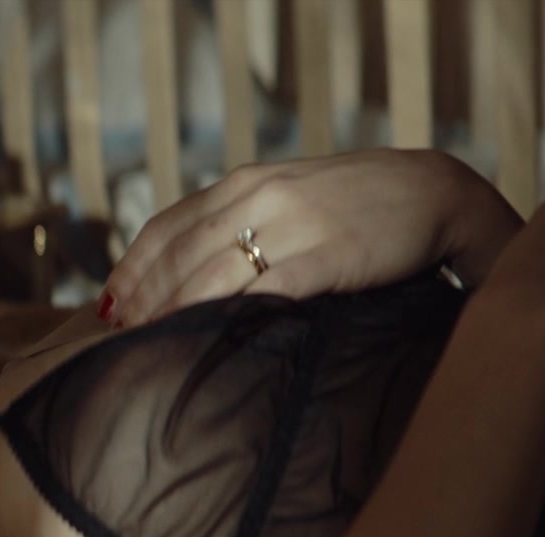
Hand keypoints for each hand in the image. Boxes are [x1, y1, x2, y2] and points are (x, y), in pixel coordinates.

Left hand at [100, 149, 521, 327]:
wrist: (436, 193)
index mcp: (244, 183)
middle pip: (179, 256)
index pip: (165, 228)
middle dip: (143, 300)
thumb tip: (180, 267)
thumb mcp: (286, 196)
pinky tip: (209, 340)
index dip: (130, 270)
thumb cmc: (355, 205)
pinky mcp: (331, 257)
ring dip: (174, 314)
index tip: (108, 307)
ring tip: (151, 346)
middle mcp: (261, 198)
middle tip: (119, 338)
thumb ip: (237, 220)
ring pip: (212, 276)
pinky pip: (271, 291)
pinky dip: (233, 316)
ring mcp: (295, 226)